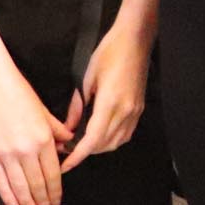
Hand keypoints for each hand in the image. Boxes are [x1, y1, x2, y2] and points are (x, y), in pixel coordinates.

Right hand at [0, 65, 72, 204]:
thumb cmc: (18, 92)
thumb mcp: (44, 111)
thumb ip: (58, 131)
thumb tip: (67, 146)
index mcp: (44, 139)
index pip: (52, 174)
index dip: (55, 191)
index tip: (56, 201)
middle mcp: (26, 150)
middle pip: (37, 184)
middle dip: (43, 201)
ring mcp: (6, 154)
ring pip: (19, 187)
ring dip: (27, 203)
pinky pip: (0, 182)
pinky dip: (8, 197)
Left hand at [61, 19, 152, 171]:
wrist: (135, 39)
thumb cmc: (109, 52)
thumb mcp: (87, 77)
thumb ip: (78, 106)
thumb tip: (68, 128)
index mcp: (110, 102)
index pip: (93, 139)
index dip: (78, 155)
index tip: (65, 165)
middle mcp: (126, 111)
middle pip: (104, 145)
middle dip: (85, 152)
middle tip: (67, 149)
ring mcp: (135, 111)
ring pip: (116, 142)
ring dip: (98, 147)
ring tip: (82, 143)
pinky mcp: (139, 108)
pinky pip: (125, 134)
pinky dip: (111, 140)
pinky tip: (100, 134)